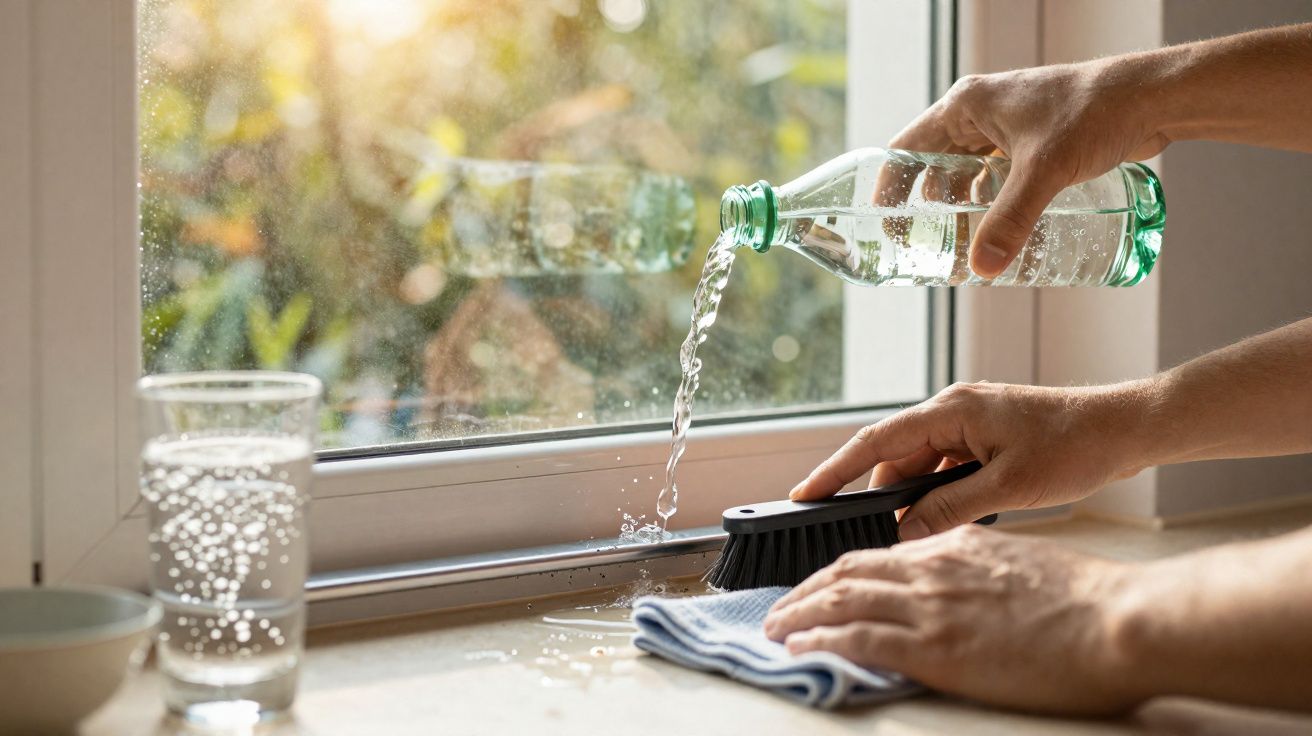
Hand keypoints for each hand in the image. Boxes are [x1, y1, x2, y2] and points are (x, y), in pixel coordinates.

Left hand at [763, 525, 1141, 714]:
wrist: (1120, 621)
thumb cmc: (1089, 602)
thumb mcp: (1022, 566)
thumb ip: (977, 571)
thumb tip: (955, 591)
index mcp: (957, 547)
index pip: (880, 553)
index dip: (841, 570)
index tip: (822, 586)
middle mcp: (933, 569)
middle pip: (847, 571)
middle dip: (805, 589)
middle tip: (781, 606)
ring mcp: (931, 607)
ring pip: (840, 600)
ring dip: (797, 613)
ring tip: (774, 627)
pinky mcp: (934, 647)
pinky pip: (856, 639)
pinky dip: (818, 640)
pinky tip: (797, 646)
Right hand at [789, 380, 1158, 539]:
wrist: (1127, 428)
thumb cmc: (1075, 447)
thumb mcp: (1007, 486)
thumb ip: (949, 509)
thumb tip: (903, 531)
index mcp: (951, 410)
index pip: (875, 442)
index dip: (835, 470)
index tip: (804, 494)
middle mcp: (953, 410)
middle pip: (895, 456)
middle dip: (879, 495)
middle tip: (867, 533)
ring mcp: (969, 422)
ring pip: (920, 465)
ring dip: (914, 497)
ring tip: (916, 533)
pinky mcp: (985, 436)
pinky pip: (944, 466)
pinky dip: (938, 493)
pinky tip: (947, 519)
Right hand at [892, 59, 1169, 276]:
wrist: (1152, 99)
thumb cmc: (1094, 113)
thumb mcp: (1044, 171)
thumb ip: (1012, 221)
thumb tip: (983, 270)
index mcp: (966, 106)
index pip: (907, 149)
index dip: (890, 188)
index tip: (887, 226)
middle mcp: (981, 114)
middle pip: (936, 169)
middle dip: (932, 211)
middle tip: (930, 251)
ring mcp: (1008, 128)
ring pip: (969, 177)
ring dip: (964, 212)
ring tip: (964, 251)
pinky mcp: (1034, 143)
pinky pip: (998, 179)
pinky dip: (993, 206)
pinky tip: (1001, 234)